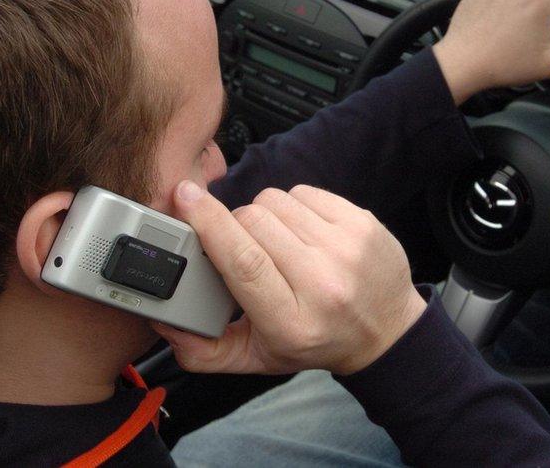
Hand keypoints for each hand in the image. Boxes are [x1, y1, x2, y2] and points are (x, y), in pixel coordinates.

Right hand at [152, 181, 426, 374]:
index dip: (209, 223)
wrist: (386, 331)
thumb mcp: (256, 358)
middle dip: (235, 226)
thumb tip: (163, 321)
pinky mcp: (362, 223)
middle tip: (247, 250)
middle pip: (253, 223)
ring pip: (276, 201)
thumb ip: (203, 350)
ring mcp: (347, 249)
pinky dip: (293, 206)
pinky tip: (302, 233)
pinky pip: (304, 192)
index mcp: (290, 322)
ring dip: (265, 216)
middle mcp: (322, 284)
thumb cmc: (314, 341)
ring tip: (279, 244)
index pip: (244, 261)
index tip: (183, 197)